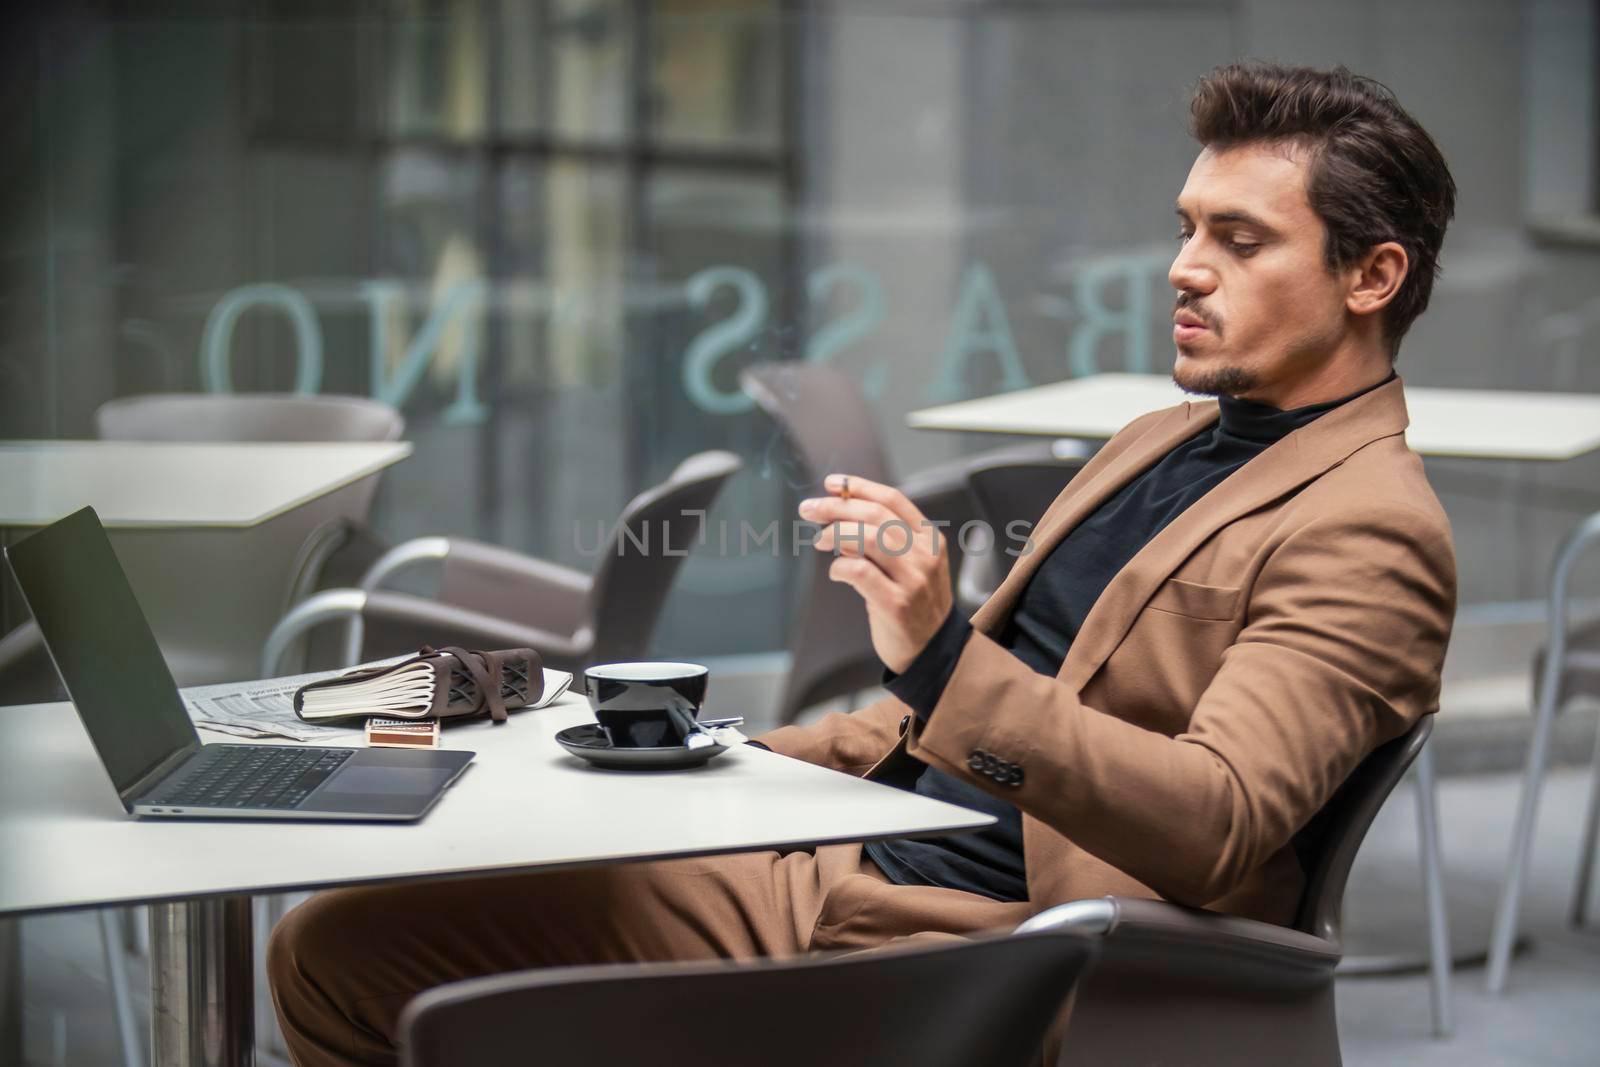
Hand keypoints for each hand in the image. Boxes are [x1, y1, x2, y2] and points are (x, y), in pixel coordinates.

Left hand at [800, 474, 952, 673]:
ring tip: (820, 540)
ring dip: (835, 533)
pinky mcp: (897, 604)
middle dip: (836, 507)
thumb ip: (883, 540)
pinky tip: (836, 572)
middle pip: (875, 515)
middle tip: (810, 509)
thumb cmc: (914, 604)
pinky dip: (839, 566)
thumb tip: (840, 513)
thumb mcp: (909, 564)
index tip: (832, 484)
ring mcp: (913, 580)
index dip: (859, 487)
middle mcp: (924, 556)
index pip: (892, 499)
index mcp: (929, 539)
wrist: (933, 650)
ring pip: (866, 538)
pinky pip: (859, 571)